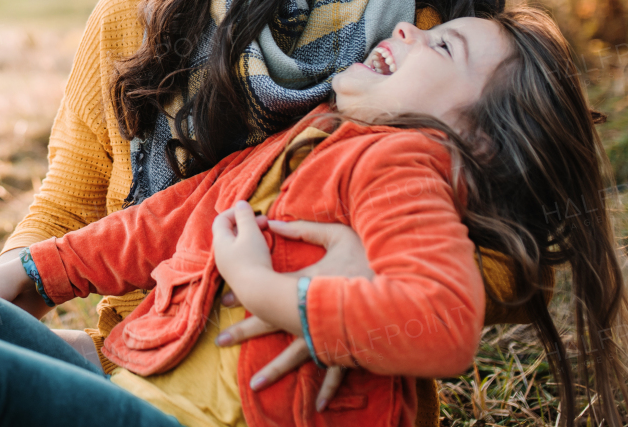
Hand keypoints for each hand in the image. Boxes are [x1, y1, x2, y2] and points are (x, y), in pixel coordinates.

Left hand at [211, 201, 272, 292]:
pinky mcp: (237, 276)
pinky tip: (263, 251)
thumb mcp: (250, 232)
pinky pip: (241, 256)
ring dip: (251, 236)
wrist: (258, 293)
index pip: (221, 219)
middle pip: (229, 232)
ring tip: (266, 235)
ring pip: (237, 244)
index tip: (251, 211)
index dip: (235, 211)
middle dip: (247, 223)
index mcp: (220, 241)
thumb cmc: (253, 258)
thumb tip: (240, 203)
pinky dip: (251, 248)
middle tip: (264, 222)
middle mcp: (220, 254)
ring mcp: (228, 267)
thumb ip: (245, 216)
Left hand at [216, 220, 372, 410]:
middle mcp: (313, 316)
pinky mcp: (351, 348)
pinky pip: (337, 372)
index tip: (227, 300)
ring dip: (275, 371)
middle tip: (220, 340)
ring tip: (253, 386)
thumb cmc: (371, 256)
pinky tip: (317, 405)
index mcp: (307, 288)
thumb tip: (274, 222)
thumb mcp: (338, 235)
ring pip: (296, 357)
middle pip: (272, 325)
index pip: (268, 292)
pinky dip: (328, 388)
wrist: (408, 285)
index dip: (246, 296)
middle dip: (245, 332)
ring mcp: (331, 336)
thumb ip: (304, 229)